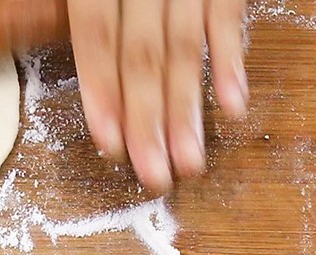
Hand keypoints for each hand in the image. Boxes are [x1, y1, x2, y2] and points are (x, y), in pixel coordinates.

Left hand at [69, 0, 248, 192]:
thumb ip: (90, 19)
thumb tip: (83, 86)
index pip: (96, 36)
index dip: (102, 91)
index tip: (111, 146)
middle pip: (141, 55)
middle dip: (146, 121)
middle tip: (154, 176)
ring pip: (183, 48)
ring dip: (186, 111)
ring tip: (189, 162)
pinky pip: (227, 16)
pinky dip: (230, 64)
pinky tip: (232, 107)